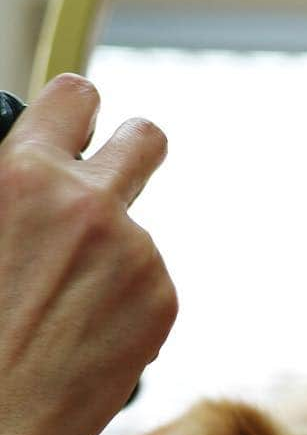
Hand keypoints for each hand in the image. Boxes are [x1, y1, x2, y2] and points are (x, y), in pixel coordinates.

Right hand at [0, 73, 177, 434]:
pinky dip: (125, 303)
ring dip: (109, 257)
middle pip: (146, 140)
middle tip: (111, 176)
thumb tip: (23, 169)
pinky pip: (149, 285)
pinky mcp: (164, 303)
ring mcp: (138, 254)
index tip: (76, 125)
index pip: (75, 97)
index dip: (76, 109)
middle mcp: (93, 204)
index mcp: (25, 173)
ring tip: (58, 310)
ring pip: (135, 234)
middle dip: (132, 146)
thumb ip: (7, 188)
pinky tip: (82, 337)